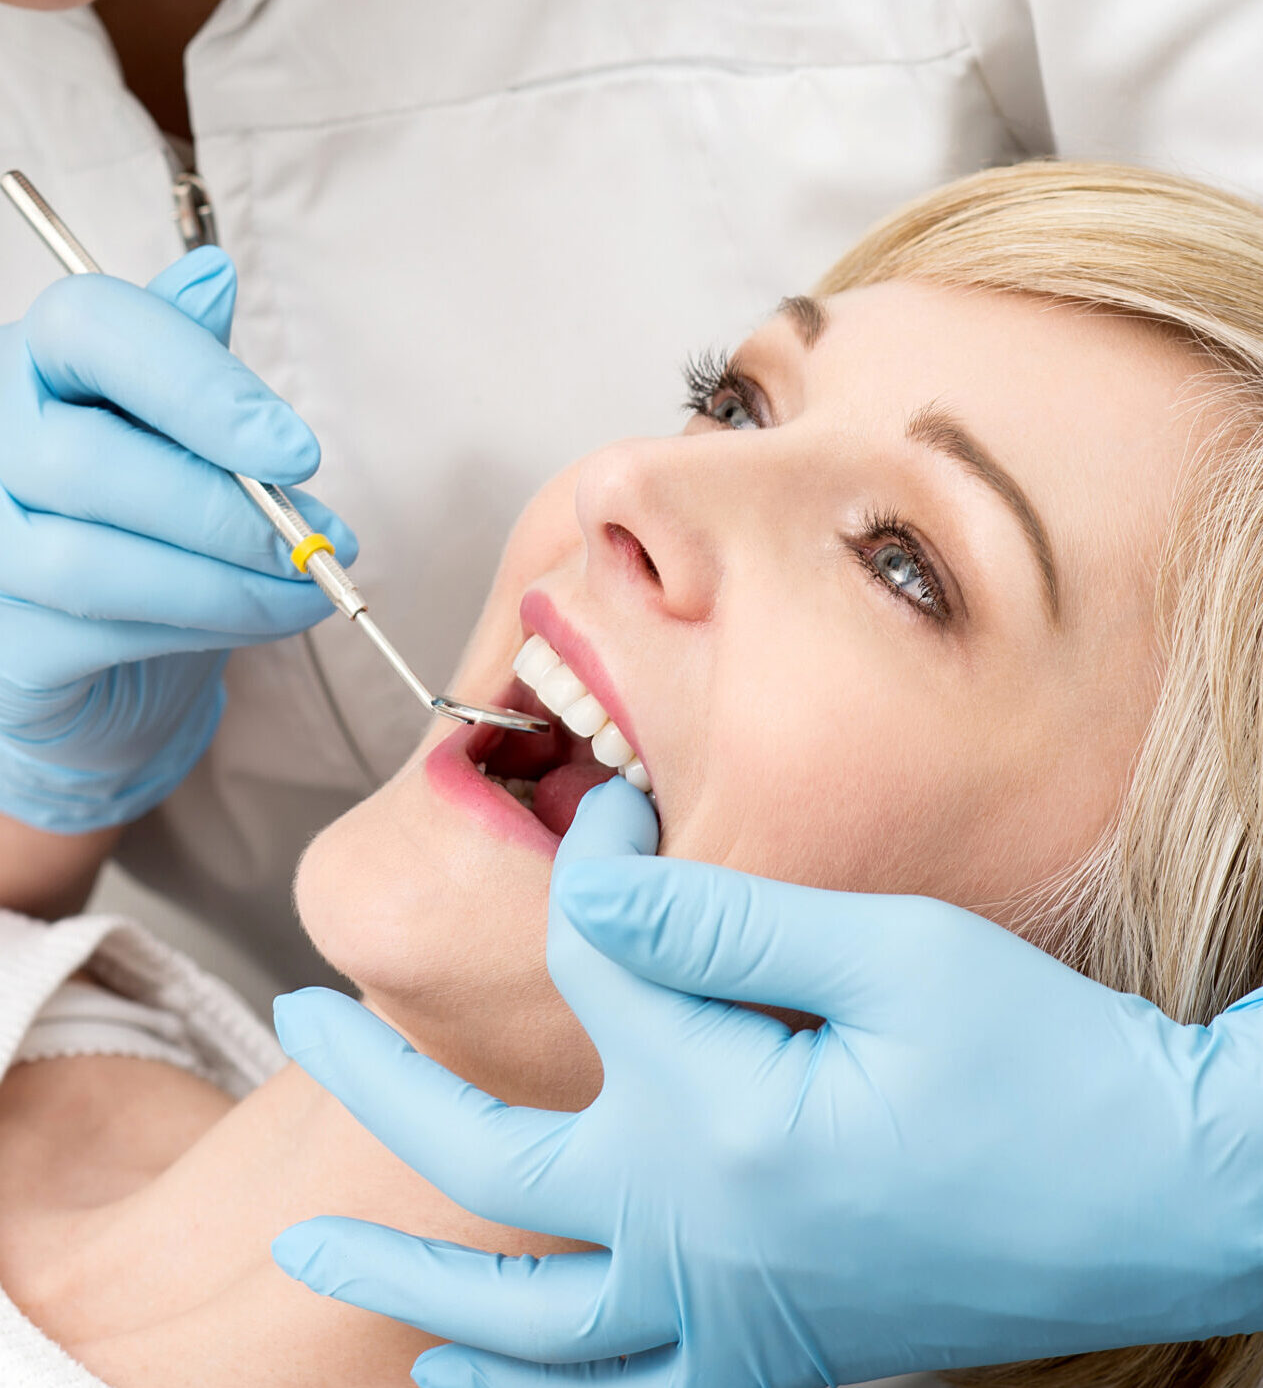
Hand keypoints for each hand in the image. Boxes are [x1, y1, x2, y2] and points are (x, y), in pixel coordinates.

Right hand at [0, 248, 356, 831]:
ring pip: (94, 563)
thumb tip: (212, 276)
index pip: (91, 329)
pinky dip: (204, 628)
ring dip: (228, 583)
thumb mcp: (175, 428)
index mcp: (30, 360)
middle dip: (228, 511)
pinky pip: (101, 636)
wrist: (101, 653)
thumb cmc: (144, 520)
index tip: (299, 451)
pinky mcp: (1, 643)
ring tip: (307, 585)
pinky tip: (262, 618)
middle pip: (88, 462)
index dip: (200, 387)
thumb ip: (189, 359)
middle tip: (319, 539)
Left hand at [272, 781, 1262, 1386]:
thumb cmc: (1046, 1066)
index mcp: (716, 1120)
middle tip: (298, 1015)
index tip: (610, 799)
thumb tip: (588, 873)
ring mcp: (734, 1316)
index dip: (596, 860)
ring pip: (528, 1325)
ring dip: (413, 1276)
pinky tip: (476, 1382)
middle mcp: (698, 1237)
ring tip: (318, 1248)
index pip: (598, 959)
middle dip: (380, 1079)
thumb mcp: (894, 953)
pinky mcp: (782, 1357)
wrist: (1171, 1200)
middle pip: (487, 1163)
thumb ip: (720, 916)